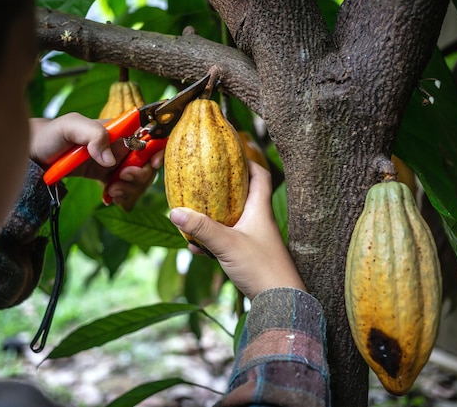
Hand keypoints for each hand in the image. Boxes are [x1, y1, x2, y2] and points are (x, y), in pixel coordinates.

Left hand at [29, 114, 160, 207]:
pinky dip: (120, 195)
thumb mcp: (69, 126)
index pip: (148, 133)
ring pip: (137, 177)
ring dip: (129, 188)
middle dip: (139, 174)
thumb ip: (93, 134)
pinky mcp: (106, 177)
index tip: (152, 163)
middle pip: (147, 160)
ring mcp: (114, 162)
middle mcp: (119, 145)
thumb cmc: (50, 135)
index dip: (158, 147)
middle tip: (121, 178)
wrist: (34, 155)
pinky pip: (124, 188)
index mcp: (117, 129)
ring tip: (111, 190)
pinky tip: (108, 195)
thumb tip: (111, 158)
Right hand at [169, 161, 305, 299]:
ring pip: (230, 221)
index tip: (229, 153)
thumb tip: (174, 212)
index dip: (246, 161)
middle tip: (201, 184)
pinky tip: (196, 248)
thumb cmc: (262, 268)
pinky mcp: (248, 257)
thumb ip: (202, 228)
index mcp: (260, 210)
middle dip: (219, 191)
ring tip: (191, 218)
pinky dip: (211, 242)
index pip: (259, 175)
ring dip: (211, 220)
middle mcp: (259, 221)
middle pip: (240, 197)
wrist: (281, 303)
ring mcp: (254, 240)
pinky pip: (225, 243)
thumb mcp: (227, 244)